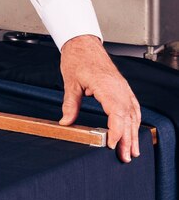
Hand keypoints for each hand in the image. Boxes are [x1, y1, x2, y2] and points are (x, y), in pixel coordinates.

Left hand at [59, 35, 140, 162]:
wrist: (82, 42)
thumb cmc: (77, 58)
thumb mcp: (70, 82)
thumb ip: (70, 104)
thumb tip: (65, 122)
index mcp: (106, 85)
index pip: (116, 113)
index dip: (116, 131)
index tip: (112, 144)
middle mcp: (118, 87)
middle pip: (127, 117)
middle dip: (127, 139)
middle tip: (125, 157)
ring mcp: (122, 87)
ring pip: (133, 114)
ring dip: (133, 133)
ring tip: (132, 151)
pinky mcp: (122, 87)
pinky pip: (133, 106)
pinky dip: (135, 121)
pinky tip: (134, 131)